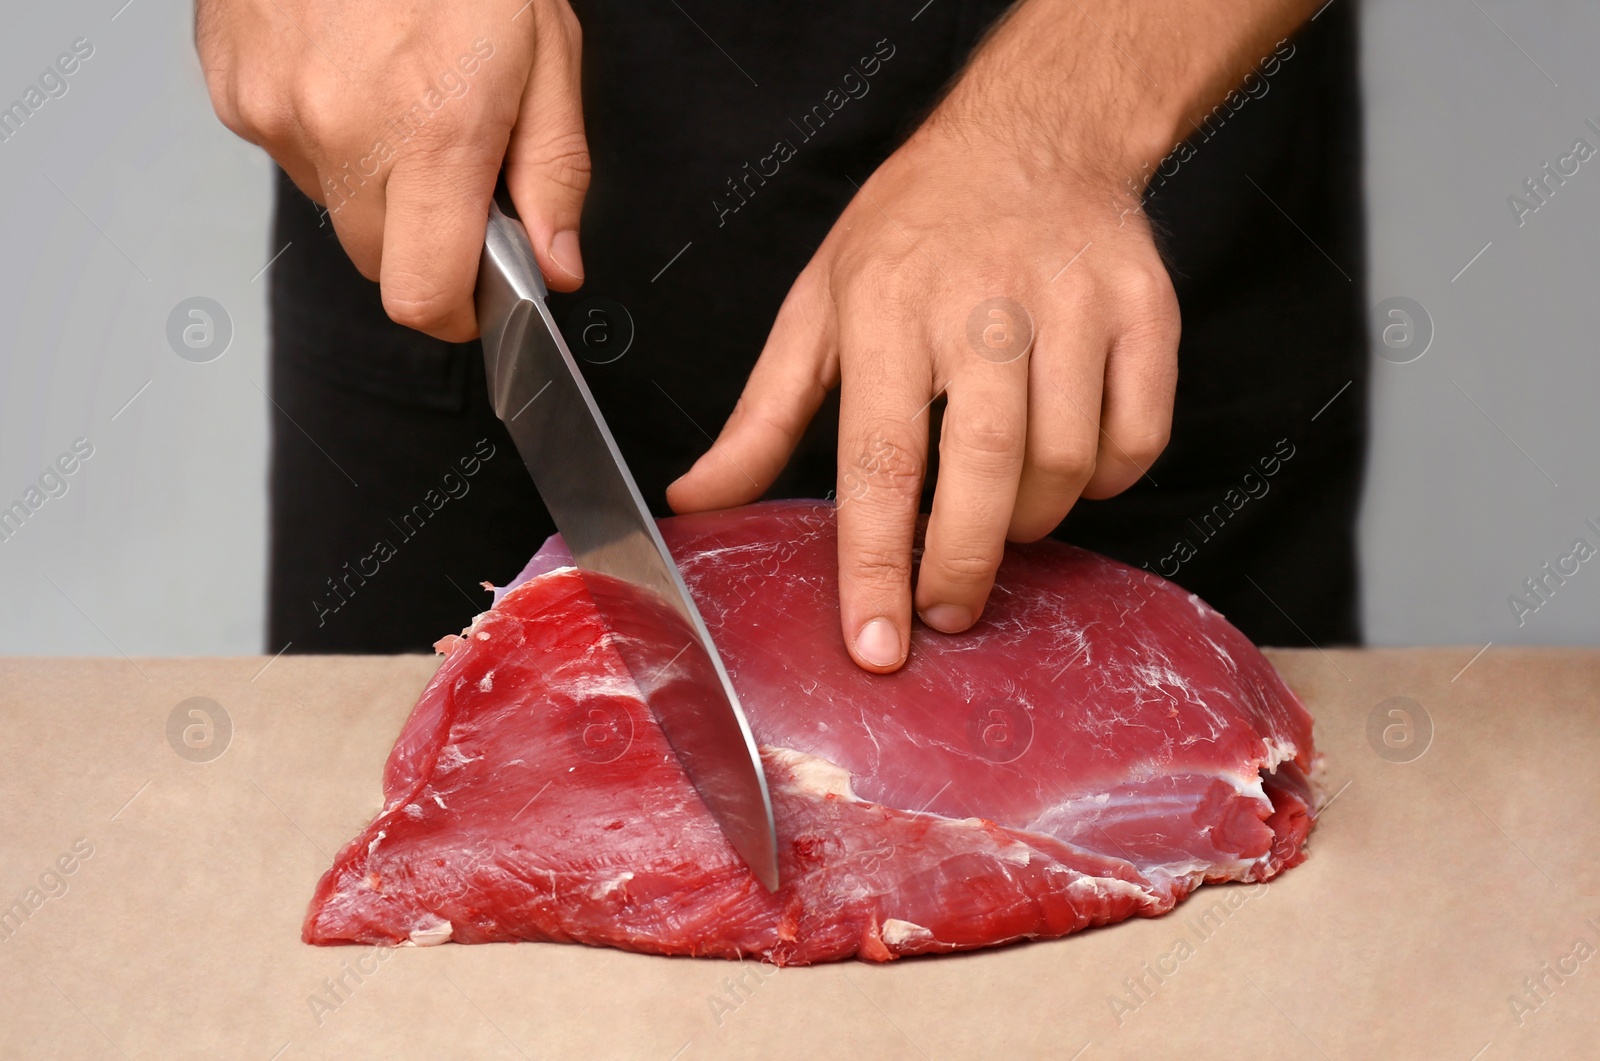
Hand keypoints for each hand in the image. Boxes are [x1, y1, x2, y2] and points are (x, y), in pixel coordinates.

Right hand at [196, 0, 587, 340]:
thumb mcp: (545, 54)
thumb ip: (553, 173)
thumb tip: (556, 265)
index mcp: (435, 133)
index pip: (423, 296)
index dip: (457, 313)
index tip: (478, 298)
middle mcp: (344, 132)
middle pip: (379, 261)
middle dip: (423, 238)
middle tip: (451, 162)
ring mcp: (275, 111)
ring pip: (333, 204)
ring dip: (372, 176)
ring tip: (397, 90)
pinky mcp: (231, 88)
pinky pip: (287, 148)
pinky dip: (323, 129)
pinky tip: (348, 65)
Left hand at [667, 26, 1183, 672]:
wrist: (1033, 137)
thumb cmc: (911, 232)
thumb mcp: (818, 308)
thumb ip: (762, 417)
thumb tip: (700, 501)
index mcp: (888, 308)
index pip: (880, 462)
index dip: (877, 565)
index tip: (877, 646)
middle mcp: (984, 306)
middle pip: (984, 474)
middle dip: (961, 567)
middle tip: (942, 611)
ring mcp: (1074, 306)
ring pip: (1067, 467)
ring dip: (1030, 521)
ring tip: (996, 514)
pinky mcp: (1145, 312)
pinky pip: (1137, 440)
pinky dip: (1104, 480)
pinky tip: (1067, 465)